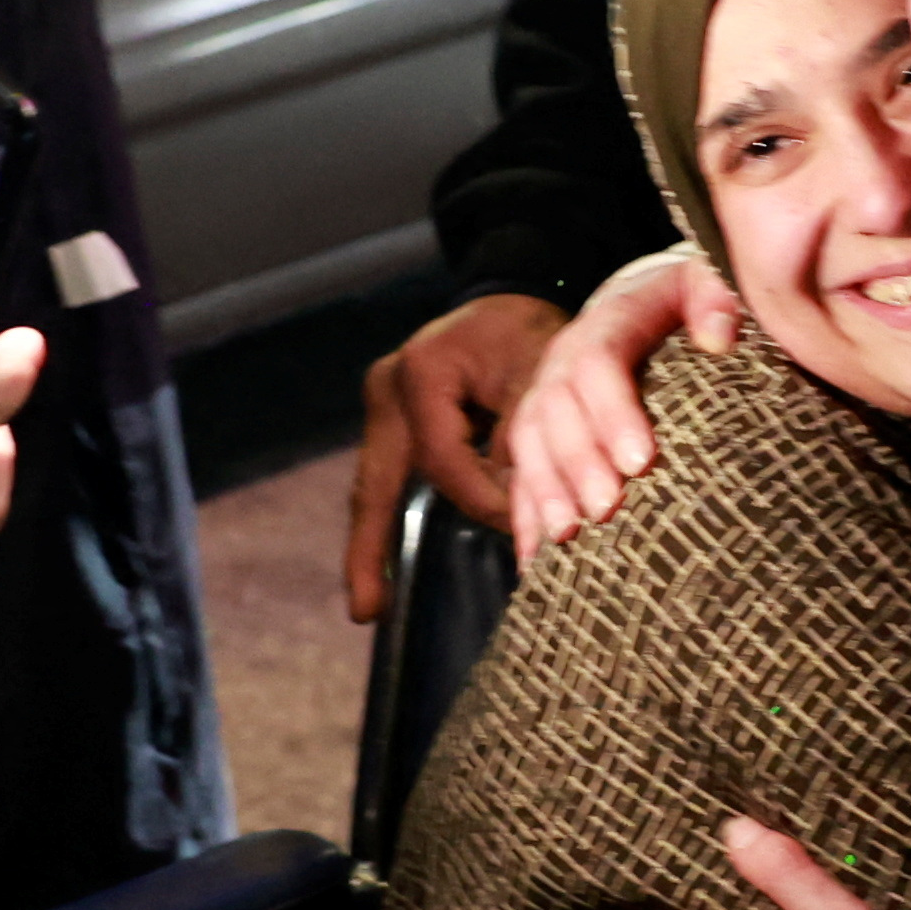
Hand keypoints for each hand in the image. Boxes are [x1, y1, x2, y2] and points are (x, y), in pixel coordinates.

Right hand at [346, 289, 564, 617]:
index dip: (481, 499)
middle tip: (367, 611)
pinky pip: (386, 480)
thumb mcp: (544, 373)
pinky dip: (384, 523)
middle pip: (376, 481)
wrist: (517, 298)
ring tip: (366, 606)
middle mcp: (388, 389)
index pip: (443, 458)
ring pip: (373, 486)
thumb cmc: (536, 333)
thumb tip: (518, 508)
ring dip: (368, 545)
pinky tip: (377, 573)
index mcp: (421, 372)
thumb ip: (527, 437)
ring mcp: (382, 407)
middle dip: (370, 549)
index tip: (525, 525)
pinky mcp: (392, 422)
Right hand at [502, 246, 738, 562]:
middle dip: (577, 463)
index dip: (613, 413)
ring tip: (565, 537)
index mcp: (609, 321)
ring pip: (529, 441)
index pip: (598, 363)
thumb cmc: (690, 299)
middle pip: (556, 409)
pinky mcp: (544, 429)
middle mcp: (566, 357)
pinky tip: (534, 558)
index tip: (641, 461)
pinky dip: (525, 515)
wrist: (652, 298)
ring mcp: (548, 393)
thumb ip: (717, 294)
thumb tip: (718, 336)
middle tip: (605, 510)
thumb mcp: (707, 278)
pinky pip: (521, 470)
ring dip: (543, 490)